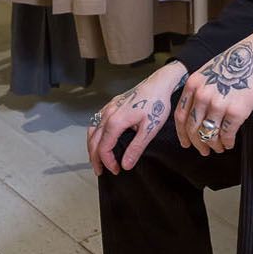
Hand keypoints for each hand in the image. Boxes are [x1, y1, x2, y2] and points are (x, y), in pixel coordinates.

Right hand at [87, 61, 187, 176]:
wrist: (160, 83)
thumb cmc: (157, 103)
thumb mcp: (150, 129)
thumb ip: (136, 148)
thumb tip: (125, 165)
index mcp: (116, 122)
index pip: (104, 148)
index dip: (108, 162)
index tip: (116, 170)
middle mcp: (108, 114)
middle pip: (93, 141)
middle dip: (95, 158)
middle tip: (100, 171)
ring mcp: (109, 107)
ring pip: (92, 130)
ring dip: (92, 146)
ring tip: (97, 158)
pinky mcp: (112, 103)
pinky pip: (96, 120)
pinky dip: (94, 133)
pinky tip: (100, 137)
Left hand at [174, 24, 252, 155]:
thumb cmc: (238, 62)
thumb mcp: (210, 70)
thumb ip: (200, 88)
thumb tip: (195, 112)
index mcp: (194, 84)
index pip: (180, 116)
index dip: (182, 134)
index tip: (186, 143)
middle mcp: (202, 95)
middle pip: (193, 128)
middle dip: (198, 143)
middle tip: (204, 151)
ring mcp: (219, 103)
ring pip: (209, 134)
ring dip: (214, 145)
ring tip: (219, 148)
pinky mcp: (236, 110)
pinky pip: (227, 134)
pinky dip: (227, 143)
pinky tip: (230, 144)